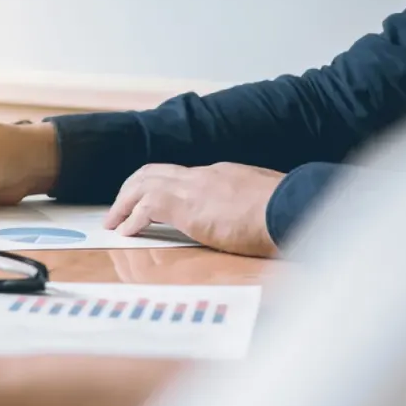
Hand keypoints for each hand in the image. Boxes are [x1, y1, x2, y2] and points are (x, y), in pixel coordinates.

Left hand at [105, 163, 283, 257]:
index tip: (149, 200)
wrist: (291, 207)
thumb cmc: (288, 211)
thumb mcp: (265, 202)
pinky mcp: (186, 206)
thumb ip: (248, 205)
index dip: (160, 186)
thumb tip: (252, 217)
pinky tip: (125, 232)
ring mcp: (192, 187)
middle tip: (119, 208)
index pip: (180, 175)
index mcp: (221, 174)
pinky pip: (146, 208)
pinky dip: (132, 218)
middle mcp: (202, 175)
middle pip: (153, 172)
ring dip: (123, 203)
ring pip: (142, 184)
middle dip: (132, 188)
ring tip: (113, 221)